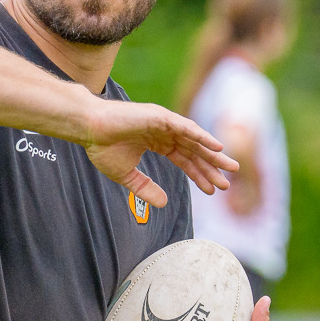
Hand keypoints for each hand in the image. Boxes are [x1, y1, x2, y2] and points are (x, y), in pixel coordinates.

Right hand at [81, 98, 237, 204]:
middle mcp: (165, 132)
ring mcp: (164, 123)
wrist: (88, 129)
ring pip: (195, 140)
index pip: (185, 160)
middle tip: (228, 183)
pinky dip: (202, 136)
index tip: (212, 190)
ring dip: (213, 153)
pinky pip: (186, 127)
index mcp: (158, 143)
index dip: (199, 175)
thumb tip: (164, 203)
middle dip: (212, 167)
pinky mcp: (160, 117)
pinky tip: (216, 147)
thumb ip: (145, 188)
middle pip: (194, 151)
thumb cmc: (102, 147)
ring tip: (231, 167)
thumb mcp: (126, 176)